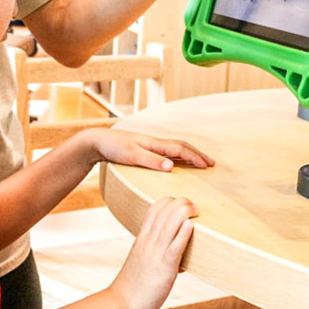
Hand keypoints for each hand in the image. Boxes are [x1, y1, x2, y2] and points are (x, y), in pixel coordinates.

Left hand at [84, 128, 214, 171]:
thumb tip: (172, 166)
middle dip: (197, 154)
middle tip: (211, 163)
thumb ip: (151, 160)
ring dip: (189, 154)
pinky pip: (167, 151)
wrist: (97, 141)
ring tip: (199, 161)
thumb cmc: (113, 147)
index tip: (208, 165)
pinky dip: (177, 156)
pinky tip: (177, 162)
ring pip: (175, 148)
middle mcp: (154, 142)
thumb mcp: (131, 155)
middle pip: (181, 146)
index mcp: (154, 143)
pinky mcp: (144, 149)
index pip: (180, 149)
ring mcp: (149, 145)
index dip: (195, 157)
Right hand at [110, 196, 197, 308]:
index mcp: (142, 237)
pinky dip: (184, 233)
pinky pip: (175, 246)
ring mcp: (156, 252)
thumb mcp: (141, 260)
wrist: (122, 302)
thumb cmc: (133, 284)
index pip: (154, 208)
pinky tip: (191, 225)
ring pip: (171, 222)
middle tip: (194, 206)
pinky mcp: (165, 267)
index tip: (180, 204)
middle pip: (164, 210)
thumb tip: (175, 254)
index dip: (169, 201)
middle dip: (181, 202)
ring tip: (196, 211)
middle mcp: (148, 241)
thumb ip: (154, 252)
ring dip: (185, 211)